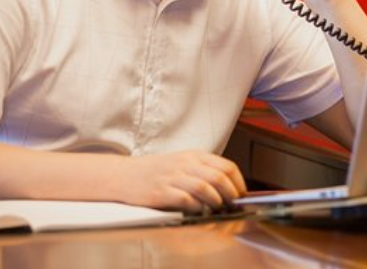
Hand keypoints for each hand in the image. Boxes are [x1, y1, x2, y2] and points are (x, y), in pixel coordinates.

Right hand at [120, 151, 245, 210]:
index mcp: (194, 155)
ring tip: (217, 208)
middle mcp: (185, 164)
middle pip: (219, 177)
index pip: (226, 166)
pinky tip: (197, 211)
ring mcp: (172, 177)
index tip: (241, 195)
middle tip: (233, 205)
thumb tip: (229, 187)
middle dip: (231, 194)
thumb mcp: (183, 162)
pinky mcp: (160, 192)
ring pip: (205, 188)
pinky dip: (196, 207)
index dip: (238, 182)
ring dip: (215, 201)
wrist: (125, 174)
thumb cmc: (157, 171)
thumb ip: (203, 171)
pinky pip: (185, 200)